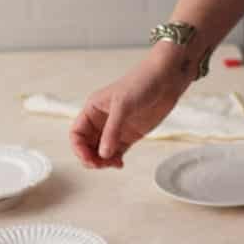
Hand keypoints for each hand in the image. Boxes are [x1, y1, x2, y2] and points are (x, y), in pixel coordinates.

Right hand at [70, 49, 187, 167]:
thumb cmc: (141, 82)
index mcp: (93, 109)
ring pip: (101, 151)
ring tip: (113, 164)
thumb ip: (112, 130)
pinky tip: (119, 163)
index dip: (78, 148)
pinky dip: (115, 160)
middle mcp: (102, 120)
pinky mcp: (130, 134)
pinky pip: (117, 152)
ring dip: (103, 161)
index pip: (77, 133)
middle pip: (87, 145)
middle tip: (101, 164)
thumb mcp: (123, 105)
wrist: (166, 79)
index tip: (88, 158)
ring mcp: (116, 128)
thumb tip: (102, 154)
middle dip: (91, 157)